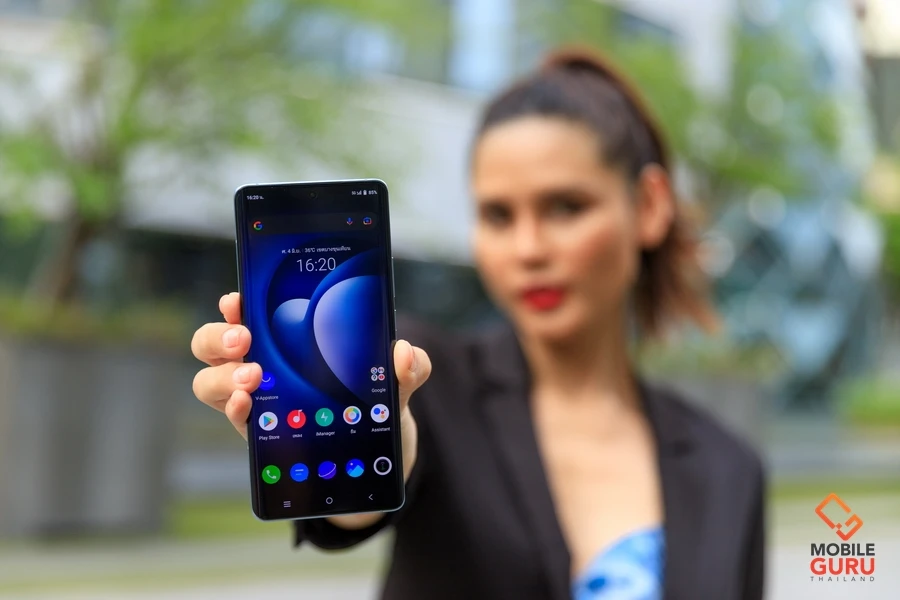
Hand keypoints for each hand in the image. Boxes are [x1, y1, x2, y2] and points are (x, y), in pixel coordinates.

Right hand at [190, 292, 430, 485]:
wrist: (375, 456)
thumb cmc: (375, 401)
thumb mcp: (397, 382)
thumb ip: (409, 366)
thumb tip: (403, 352)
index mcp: (285, 337)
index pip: (247, 312)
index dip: (235, 304)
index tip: (238, 300)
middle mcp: (259, 363)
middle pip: (211, 343)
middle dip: (219, 336)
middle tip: (246, 339)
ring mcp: (253, 398)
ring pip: (209, 381)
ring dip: (223, 377)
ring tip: (252, 379)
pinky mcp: (255, 431)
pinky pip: (230, 416)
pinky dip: (233, 409)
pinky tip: (248, 407)